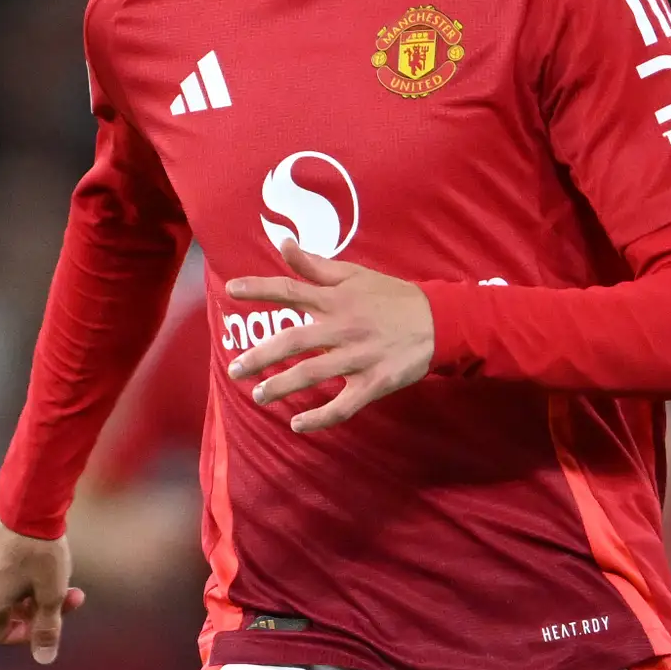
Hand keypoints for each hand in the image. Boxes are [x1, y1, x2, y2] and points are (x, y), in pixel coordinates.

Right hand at [0, 503, 84, 663]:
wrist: (28, 500)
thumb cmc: (40, 551)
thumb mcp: (51, 594)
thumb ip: (47, 628)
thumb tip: (44, 659)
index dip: (25, 636)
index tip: (49, 622)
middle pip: (7, 607)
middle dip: (39, 605)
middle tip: (72, 594)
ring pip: (7, 582)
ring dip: (33, 584)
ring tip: (60, 569)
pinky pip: (3, 560)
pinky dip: (22, 563)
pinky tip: (42, 548)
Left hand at [221, 246, 434, 432]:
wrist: (440, 322)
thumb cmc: (392, 298)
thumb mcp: (355, 275)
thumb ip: (316, 265)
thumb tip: (283, 244)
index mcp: (335, 300)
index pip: (290, 290)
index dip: (259, 289)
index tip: (230, 291)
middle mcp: (342, 328)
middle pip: (293, 341)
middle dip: (260, 356)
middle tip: (235, 370)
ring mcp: (357, 358)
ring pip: (313, 374)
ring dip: (282, 386)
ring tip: (259, 396)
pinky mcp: (373, 383)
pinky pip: (343, 405)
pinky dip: (320, 417)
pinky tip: (298, 424)